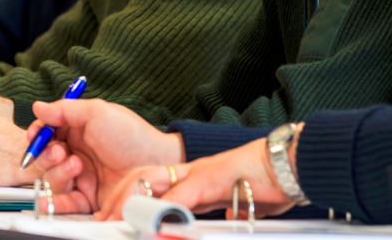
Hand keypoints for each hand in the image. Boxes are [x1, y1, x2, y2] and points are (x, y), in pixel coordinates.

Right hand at [26, 99, 182, 213]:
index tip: (35, 135)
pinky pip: (64, 202)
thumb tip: (38, 107)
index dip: (37, 134)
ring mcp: (81, 177)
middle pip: (45, 157)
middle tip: (59, 152)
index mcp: (77, 130)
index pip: (47, 133)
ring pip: (52, 178)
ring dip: (57, 173)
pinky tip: (49, 199)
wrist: (156, 164)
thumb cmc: (131, 135)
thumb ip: (65, 109)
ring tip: (77, 166)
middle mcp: (76, 152)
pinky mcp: (88, 199)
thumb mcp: (98, 112)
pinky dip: (53, 202)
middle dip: (45, 154)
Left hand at [99, 138, 293, 220]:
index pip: (146, 185)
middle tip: (102, 224)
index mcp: (189, 178)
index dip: (124, 203)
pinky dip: (168, 211)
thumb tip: (198, 229)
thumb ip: (210, 216)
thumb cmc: (263, 184)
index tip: (109, 222)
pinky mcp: (215, 177)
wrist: (289, 163)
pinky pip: (185, 195)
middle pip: (141, 181)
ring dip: (133, 208)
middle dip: (118, 204)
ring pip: (155, 185)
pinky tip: (155, 222)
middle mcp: (188, 172)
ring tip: (116, 224)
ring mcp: (199, 173)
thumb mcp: (230, 205)